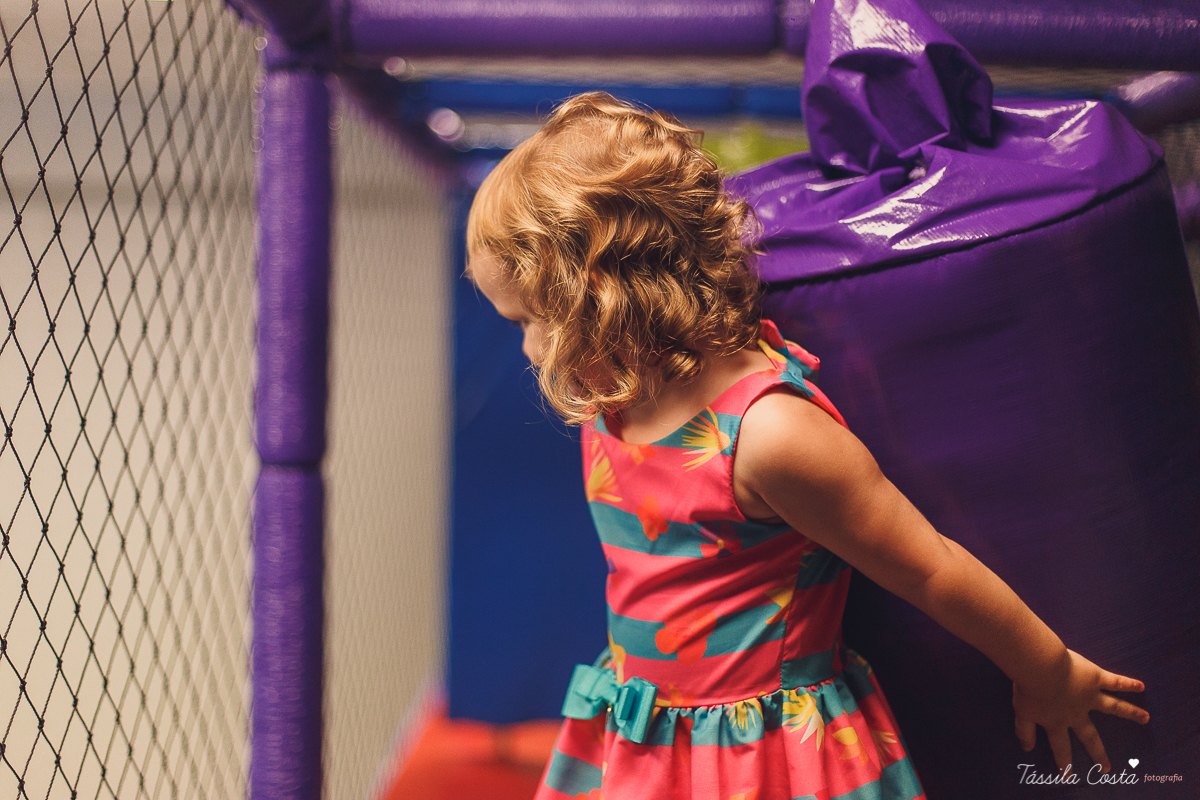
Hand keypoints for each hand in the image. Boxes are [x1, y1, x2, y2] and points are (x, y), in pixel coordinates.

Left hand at [1012, 648, 1148, 775]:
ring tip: (1146, 719)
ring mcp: (1089, 695)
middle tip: (1107, 769)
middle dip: (1098, 753)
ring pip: (1114, 707)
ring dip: (1130, 713)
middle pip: (1090, 736)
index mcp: (1057, 721)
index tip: (1068, 777)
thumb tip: (1026, 749)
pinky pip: (1115, 682)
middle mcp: (1077, 712)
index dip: (1063, 761)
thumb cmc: (1028, 689)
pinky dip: (1128, 684)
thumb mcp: (1022, 712)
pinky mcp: (1095, 678)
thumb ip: (1024, 731)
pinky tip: (1141, 686)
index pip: (1060, 745)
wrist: (1040, 668)